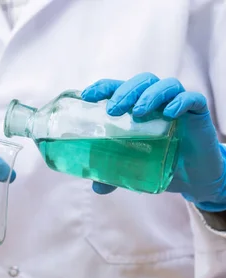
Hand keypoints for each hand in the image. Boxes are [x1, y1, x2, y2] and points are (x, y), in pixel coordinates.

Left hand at [81, 72, 225, 210]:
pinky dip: (180, 102)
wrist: (192, 176)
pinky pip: (193, 99)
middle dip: (125, 91)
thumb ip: (113, 176)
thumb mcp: (132, 169)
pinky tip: (169, 114)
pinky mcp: (198, 113)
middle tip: (113, 110)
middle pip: (142, 81)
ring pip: (166, 85)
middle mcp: (157, 100)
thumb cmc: (158, 161)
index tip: (87, 96)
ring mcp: (178, 104)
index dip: (103, 87)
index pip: (119, 86)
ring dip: (149, 95)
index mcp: (136, 105)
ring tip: (137, 113)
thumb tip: (96, 188)